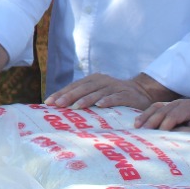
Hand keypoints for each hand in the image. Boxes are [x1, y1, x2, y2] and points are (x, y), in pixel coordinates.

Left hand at [45, 73, 163, 108]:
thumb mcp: (98, 94)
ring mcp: (115, 87)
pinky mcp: (126, 95)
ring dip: (86, 99)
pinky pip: (116, 97)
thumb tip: (60, 108)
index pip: (74, 86)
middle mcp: (102, 81)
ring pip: (98, 92)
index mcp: (93, 80)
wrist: (141, 93)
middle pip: (83, 88)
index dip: (61, 93)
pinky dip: (108, 101)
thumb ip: (83, 98)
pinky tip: (100, 105)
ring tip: (75, 106)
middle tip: (58, 105)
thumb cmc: (114, 96)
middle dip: (69, 96)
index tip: (48, 102)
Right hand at [134, 99, 189, 140]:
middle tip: (142, 132)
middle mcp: (180, 102)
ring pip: (156, 108)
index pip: (173, 115)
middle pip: (162, 110)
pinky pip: (155, 109)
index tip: (157, 137)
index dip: (164, 125)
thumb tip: (167, 136)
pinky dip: (147, 115)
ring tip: (136, 126)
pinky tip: (138, 122)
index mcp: (189, 107)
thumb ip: (184, 134)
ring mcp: (173, 104)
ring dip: (146, 117)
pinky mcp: (169, 108)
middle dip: (151, 121)